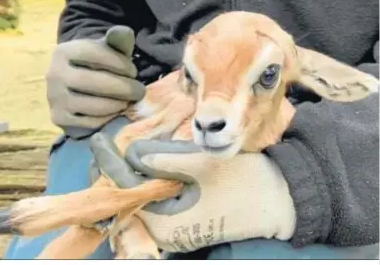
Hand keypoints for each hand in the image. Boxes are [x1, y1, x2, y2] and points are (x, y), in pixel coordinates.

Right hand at [46, 26, 145, 137]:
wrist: (76, 86)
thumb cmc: (99, 66)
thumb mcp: (108, 50)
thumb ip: (117, 41)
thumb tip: (125, 32)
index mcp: (63, 51)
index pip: (93, 54)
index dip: (119, 63)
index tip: (134, 71)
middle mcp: (54, 74)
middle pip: (94, 82)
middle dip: (123, 88)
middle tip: (140, 91)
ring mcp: (54, 98)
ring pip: (93, 105)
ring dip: (118, 104)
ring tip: (129, 101)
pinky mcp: (59, 118)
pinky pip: (90, 122)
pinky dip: (108, 118)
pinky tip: (116, 111)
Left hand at [89, 133, 296, 252]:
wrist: (280, 199)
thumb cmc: (242, 182)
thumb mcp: (199, 165)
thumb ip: (162, 160)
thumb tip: (131, 154)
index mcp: (165, 224)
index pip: (127, 193)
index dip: (112, 167)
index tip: (99, 145)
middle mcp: (168, 234)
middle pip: (135, 198)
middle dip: (123, 172)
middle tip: (110, 146)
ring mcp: (179, 231)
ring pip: (149, 199)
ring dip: (140, 177)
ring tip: (127, 153)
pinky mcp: (190, 223)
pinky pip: (164, 203)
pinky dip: (156, 184)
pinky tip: (152, 167)